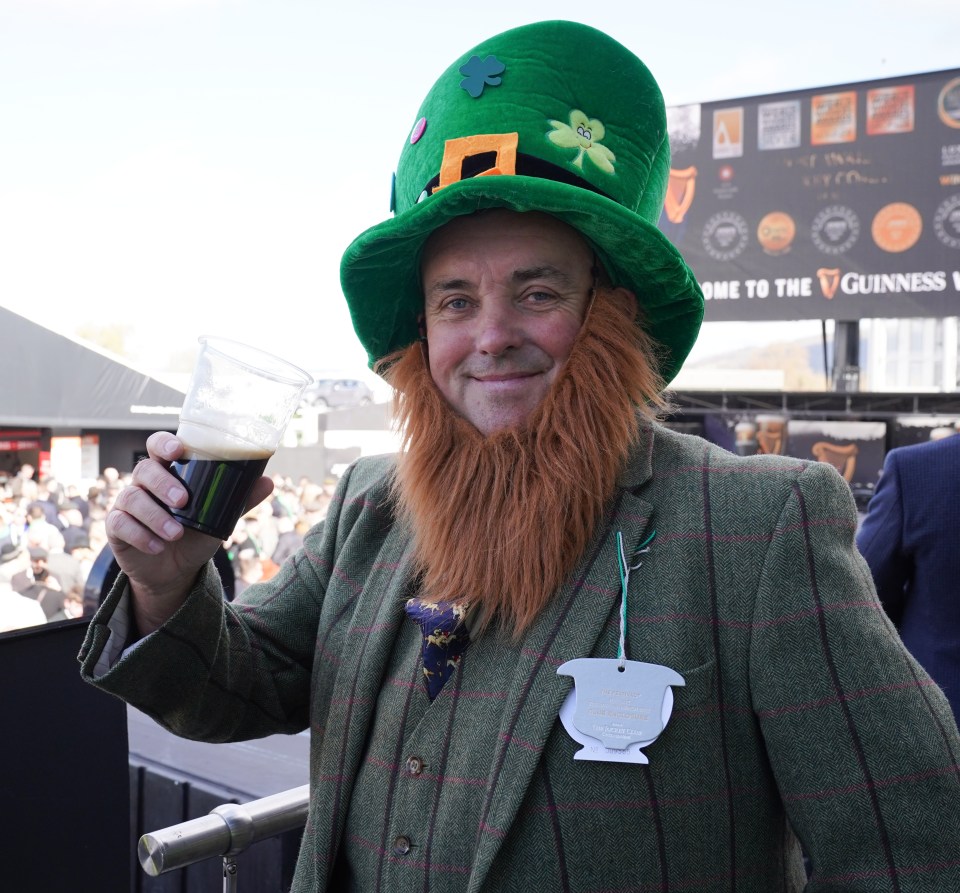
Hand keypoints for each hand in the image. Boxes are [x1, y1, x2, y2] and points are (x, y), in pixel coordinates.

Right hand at [106, 431, 273, 633]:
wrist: (175, 570)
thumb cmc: (196, 532)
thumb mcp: (220, 517)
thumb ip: (239, 499)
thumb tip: (268, 482)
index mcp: (169, 472)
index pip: (158, 446)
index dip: (164, 443)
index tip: (178, 451)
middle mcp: (145, 483)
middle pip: (144, 470)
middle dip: (163, 483)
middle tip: (183, 500)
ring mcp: (127, 504)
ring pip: (131, 498)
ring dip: (154, 515)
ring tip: (175, 533)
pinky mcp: (116, 528)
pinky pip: (119, 524)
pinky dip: (141, 535)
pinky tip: (158, 546)